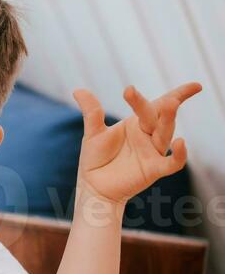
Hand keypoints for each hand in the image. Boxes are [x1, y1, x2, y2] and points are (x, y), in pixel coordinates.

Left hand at [72, 81, 202, 205]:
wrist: (94, 188)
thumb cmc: (96, 160)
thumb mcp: (93, 134)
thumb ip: (91, 112)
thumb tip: (78, 90)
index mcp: (138, 123)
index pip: (160, 104)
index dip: (179, 94)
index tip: (195, 86)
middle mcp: (149, 135)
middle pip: (159, 117)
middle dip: (165, 105)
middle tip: (167, 97)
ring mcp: (153, 152)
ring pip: (165, 134)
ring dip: (168, 121)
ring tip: (170, 105)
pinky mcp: (154, 169)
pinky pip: (172, 162)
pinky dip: (179, 154)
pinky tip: (180, 143)